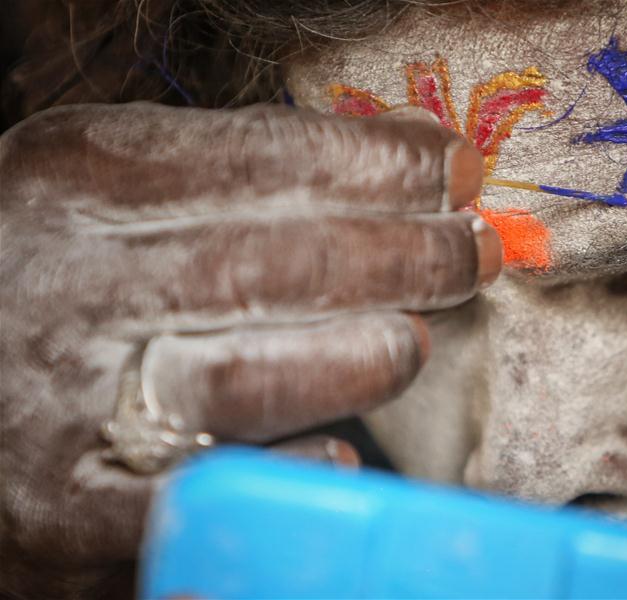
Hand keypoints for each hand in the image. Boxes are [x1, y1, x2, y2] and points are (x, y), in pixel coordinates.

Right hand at [0, 102, 497, 594]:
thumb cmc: (41, 266)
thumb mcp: (106, 186)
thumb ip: (230, 170)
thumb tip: (393, 160)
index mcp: (81, 179)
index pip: (271, 158)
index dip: (385, 163)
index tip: (456, 167)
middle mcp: (73, 284)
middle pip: (286, 266)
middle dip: (410, 256)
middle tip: (474, 253)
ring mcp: (69, 402)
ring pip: (257, 377)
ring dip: (365, 358)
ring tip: (409, 341)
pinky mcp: (72, 509)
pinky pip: (208, 492)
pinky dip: (294, 469)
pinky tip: (341, 449)